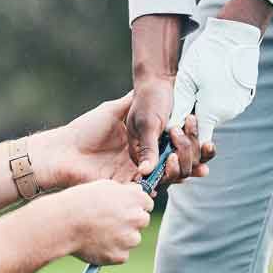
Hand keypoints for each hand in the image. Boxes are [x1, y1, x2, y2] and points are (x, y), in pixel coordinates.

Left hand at [39, 94, 211, 188]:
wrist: (63, 149)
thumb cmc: (87, 128)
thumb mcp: (115, 110)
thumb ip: (134, 101)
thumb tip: (150, 84)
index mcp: (145, 142)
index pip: (176, 145)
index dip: (194, 144)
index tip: (209, 139)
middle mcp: (145, 159)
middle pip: (178, 164)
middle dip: (194, 159)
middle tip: (203, 152)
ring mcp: (136, 174)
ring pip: (169, 177)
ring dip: (181, 169)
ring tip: (185, 161)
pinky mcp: (126, 186)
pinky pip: (150, 188)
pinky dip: (163, 181)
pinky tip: (172, 172)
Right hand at [55, 179, 153, 265]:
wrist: (64, 223)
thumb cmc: (79, 201)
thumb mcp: (104, 186)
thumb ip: (124, 191)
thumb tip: (135, 194)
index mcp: (136, 199)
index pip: (147, 204)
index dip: (135, 206)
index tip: (125, 209)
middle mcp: (137, 218)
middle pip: (142, 222)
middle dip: (130, 222)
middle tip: (110, 222)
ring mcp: (130, 239)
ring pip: (132, 240)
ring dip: (121, 238)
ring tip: (99, 233)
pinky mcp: (120, 256)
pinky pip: (120, 255)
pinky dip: (111, 252)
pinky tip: (95, 244)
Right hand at [129, 14, 210, 181]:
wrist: (162, 80)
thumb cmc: (149, 100)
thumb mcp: (147, 124)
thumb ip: (148, 148)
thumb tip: (145, 172)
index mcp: (143, 155)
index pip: (158, 178)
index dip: (168, 172)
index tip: (172, 156)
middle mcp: (159, 156)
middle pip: (178, 173)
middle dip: (183, 153)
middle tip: (176, 130)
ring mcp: (175, 150)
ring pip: (192, 165)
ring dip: (193, 145)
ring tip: (188, 120)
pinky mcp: (189, 143)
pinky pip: (202, 155)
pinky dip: (205, 148)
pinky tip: (208, 142)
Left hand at [171, 0, 271, 144]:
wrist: (235, 37)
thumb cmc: (207, 55)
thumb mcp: (186, 80)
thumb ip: (180, 106)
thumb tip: (171, 125)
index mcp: (212, 111)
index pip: (198, 137)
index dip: (186, 133)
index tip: (178, 124)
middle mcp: (228, 113)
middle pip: (206, 124)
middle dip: (195, 115)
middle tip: (190, 92)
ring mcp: (238, 106)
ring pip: (215, 114)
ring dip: (206, 105)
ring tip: (202, 83)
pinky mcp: (244, 98)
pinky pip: (226, 105)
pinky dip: (218, 98)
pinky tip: (214, 81)